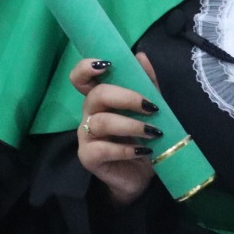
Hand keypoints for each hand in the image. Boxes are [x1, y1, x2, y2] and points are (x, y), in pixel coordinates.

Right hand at [71, 53, 162, 206]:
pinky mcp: (88, 157)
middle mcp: (88, 114)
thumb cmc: (141, 140)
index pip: (80, 78)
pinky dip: (126, 149)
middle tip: (150, 107)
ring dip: (131, 125)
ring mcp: (85, 136)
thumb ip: (146, 84)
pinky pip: (103, 149)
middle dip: (125, 97)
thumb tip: (141, 55)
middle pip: (96, 96)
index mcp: (99, 100)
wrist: (140, 177)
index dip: (86, 68)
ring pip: (101, 122)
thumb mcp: (149, 110)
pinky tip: (143, 151)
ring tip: (153, 133)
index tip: (108, 65)